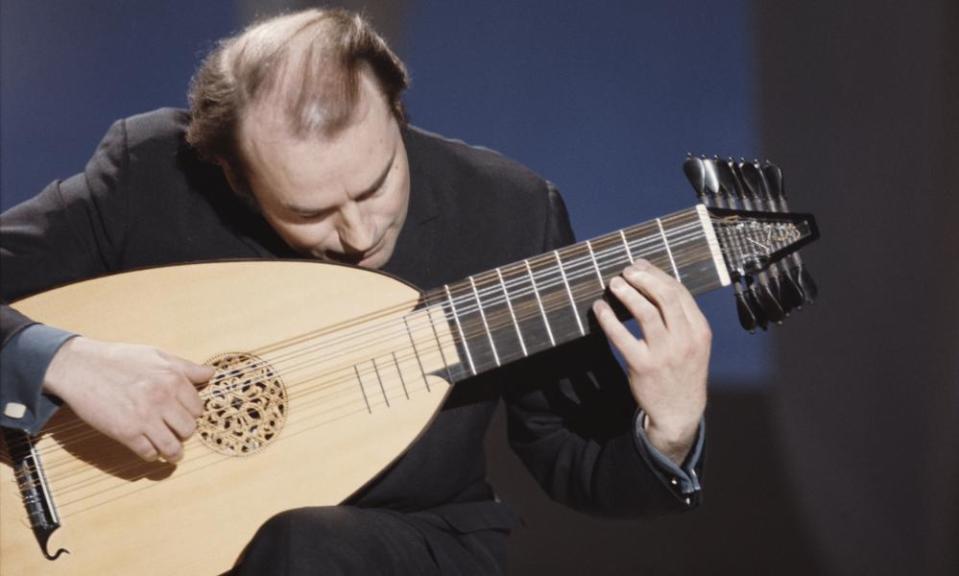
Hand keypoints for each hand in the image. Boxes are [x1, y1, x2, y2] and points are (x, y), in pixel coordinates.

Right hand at [42, 337, 213, 462]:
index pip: (198, 408)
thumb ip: (186, 367)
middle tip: (175, 431)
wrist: (81, 367)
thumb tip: (210, 373)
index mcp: (173, 380)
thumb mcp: (158, 355)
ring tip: (172, 452)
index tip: (184, 415)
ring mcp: (144, 418)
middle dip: (183, 432)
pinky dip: (152, 455)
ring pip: (173, 447)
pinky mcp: (125, 433)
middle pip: (189, 429)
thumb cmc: (120, 359)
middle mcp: (162, 399)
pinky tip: (150, 450)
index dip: (191, 413)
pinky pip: (149, 453)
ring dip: (173, 452)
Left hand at [592, 259, 710, 464]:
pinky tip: (600, 309)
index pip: (680, 292)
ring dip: (627, 293)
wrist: (679, 411)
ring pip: (645, 312)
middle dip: (643, 278)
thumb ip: (681, 318)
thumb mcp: (694, 344)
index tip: (641, 265)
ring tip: (614, 284)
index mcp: (700, 330)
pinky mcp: (643, 366)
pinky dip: (608, 319)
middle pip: (665, 297)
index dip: (658, 274)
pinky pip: (622, 337)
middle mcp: (685, 340)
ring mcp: (664, 354)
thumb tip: (655, 282)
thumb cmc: (682, 371)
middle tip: (626, 271)